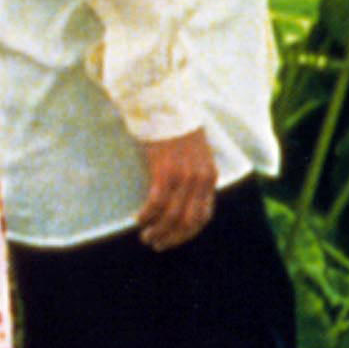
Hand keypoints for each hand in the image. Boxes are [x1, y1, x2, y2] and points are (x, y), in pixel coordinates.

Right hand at [134, 129, 217, 251]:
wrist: (166, 103)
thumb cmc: (175, 128)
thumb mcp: (194, 155)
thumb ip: (193, 176)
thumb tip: (181, 200)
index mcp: (210, 176)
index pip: (203, 217)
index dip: (187, 234)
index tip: (172, 240)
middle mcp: (200, 179)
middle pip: (188, 222)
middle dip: (171, 238)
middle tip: (155, 244)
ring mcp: (184, 176)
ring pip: (172, 216)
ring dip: (158, 231)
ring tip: (146, 236)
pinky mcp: (165, 171)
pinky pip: (156, 203)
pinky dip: (147, 215)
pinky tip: (138, 219)